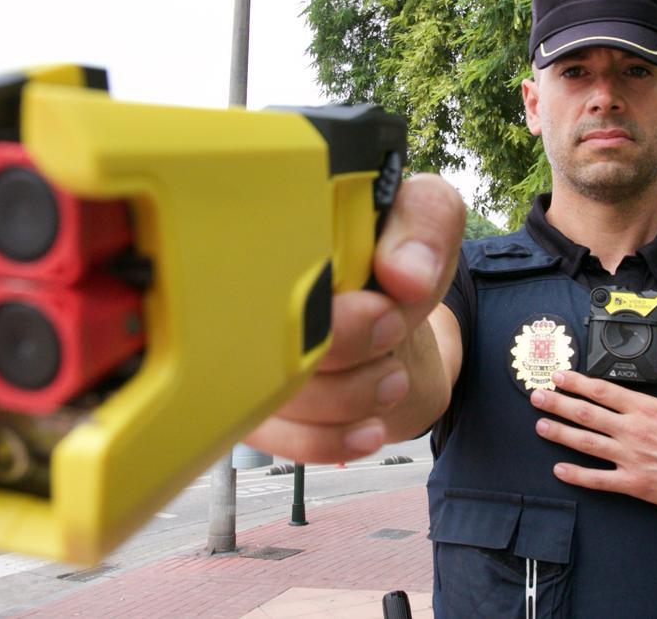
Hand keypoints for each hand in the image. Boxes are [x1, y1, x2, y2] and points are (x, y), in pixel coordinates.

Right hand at [244, 174, 464, 462]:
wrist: (386, 317)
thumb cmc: (392, 258)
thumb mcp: (424, 218)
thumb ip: (426, 223)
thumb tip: (404, 277)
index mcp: (261, 230)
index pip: (252, 261)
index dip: (319, 300)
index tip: (379, 307)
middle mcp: (230, 293)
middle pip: (259, 338)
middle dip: (345, 347)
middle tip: (391, 333)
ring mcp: (233, 356)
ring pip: (274, 398)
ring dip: (349, 396)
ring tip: (390, 376)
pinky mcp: (248, 407)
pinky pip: (278, 439)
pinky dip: (330, 440)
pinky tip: (368, 429)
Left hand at [529, 335, 656, 519]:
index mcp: (648, 408)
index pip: (603, 390)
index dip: (576, 382)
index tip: (558, 375)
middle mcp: (635, 432)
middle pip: (587, 414)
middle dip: (558, 404)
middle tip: (536, 396)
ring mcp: (632, 459)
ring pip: (587, 444)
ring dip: (560, 434)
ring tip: (540, 426)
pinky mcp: (636, 484)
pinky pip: (600, 480)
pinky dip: (577, 476)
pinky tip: (559, 469)